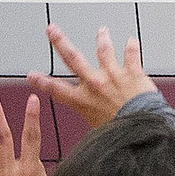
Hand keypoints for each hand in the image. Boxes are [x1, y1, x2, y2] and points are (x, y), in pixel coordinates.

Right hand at [27, 24, 156, 126]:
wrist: (143, 126)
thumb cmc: (122, 133)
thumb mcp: (97, 133)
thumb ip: (92, 126)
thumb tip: (87, 145)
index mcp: (83, 101)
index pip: (56, 90)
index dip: (42, 82)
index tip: (31, 75)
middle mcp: (95, 84)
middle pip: (72, 58)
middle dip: (60, 42)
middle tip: (51, 29)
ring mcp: (113, 75)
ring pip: (104, 51)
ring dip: (102, 39)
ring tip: (101, 31)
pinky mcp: (132, 72)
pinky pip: (131, 56)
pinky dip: (132, 47)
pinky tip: (131, 41)